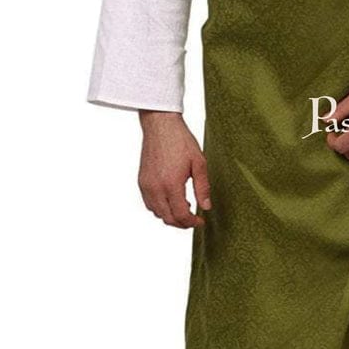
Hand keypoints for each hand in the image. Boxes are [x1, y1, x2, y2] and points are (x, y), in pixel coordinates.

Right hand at [137, 112, 210, 227]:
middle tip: (194, 219)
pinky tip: (171, 200)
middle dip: (182, 223)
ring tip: (184, 209)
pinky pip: (149, 203)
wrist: (161, 125)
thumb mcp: (199, 163)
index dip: (192, 223)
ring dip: (170, 216)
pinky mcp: (141, 181)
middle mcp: (155, 188)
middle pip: (167, 218)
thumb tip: (206, 207)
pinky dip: (160, 208)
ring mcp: (146, 185)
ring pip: (157, 213)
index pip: (180, 215)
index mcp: (171, 184)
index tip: (200, 221)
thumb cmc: (180, 140)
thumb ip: (202, 187)